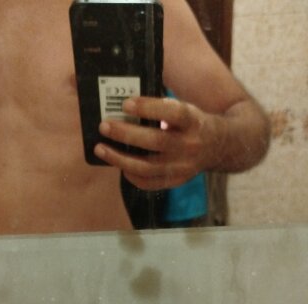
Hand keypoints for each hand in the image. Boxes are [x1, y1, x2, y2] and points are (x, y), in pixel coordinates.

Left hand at [94, 96, 220, 190]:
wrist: (220, 146)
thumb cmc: (192, 123)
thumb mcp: (185, 109)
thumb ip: (161, 108)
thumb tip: (124, 105)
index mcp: (194, 121)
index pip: (173, 113)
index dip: (148, 108)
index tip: (125, 103)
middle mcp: (190, 146)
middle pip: (155, 142)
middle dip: (126, 134)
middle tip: (104, 126)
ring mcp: (183, 167)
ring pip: (147, 167)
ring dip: (119, 158)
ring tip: (100, 149)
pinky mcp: (177, 181)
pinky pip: (149, 183)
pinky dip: (131, 175)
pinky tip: (119, 165)